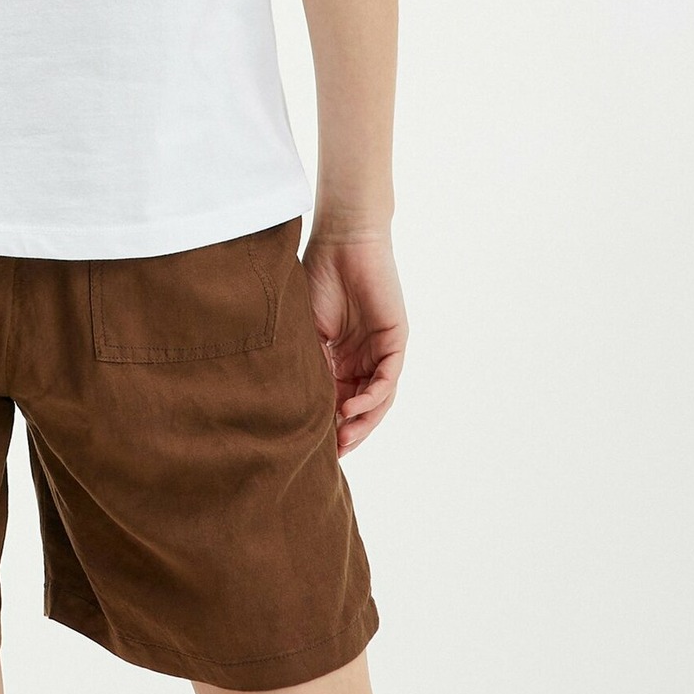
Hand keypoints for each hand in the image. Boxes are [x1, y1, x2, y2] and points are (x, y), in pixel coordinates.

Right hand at [301, 226, 407, 456]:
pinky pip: (388, 380)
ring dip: (362, 422)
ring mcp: (381, 350)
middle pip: (360, 405)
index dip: (327, 423)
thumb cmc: (318, 276)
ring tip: (343, 439)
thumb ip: (309, 364)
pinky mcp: (396, 341)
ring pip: (377, 399)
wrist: (342, 240)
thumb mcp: (307, 329)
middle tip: (331, 453)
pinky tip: (352, 408)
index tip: (310, 444)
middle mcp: (364, 357)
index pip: (337, 398)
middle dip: (347, 431)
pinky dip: (372, 398)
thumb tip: (298, 405)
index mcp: (342, 355)